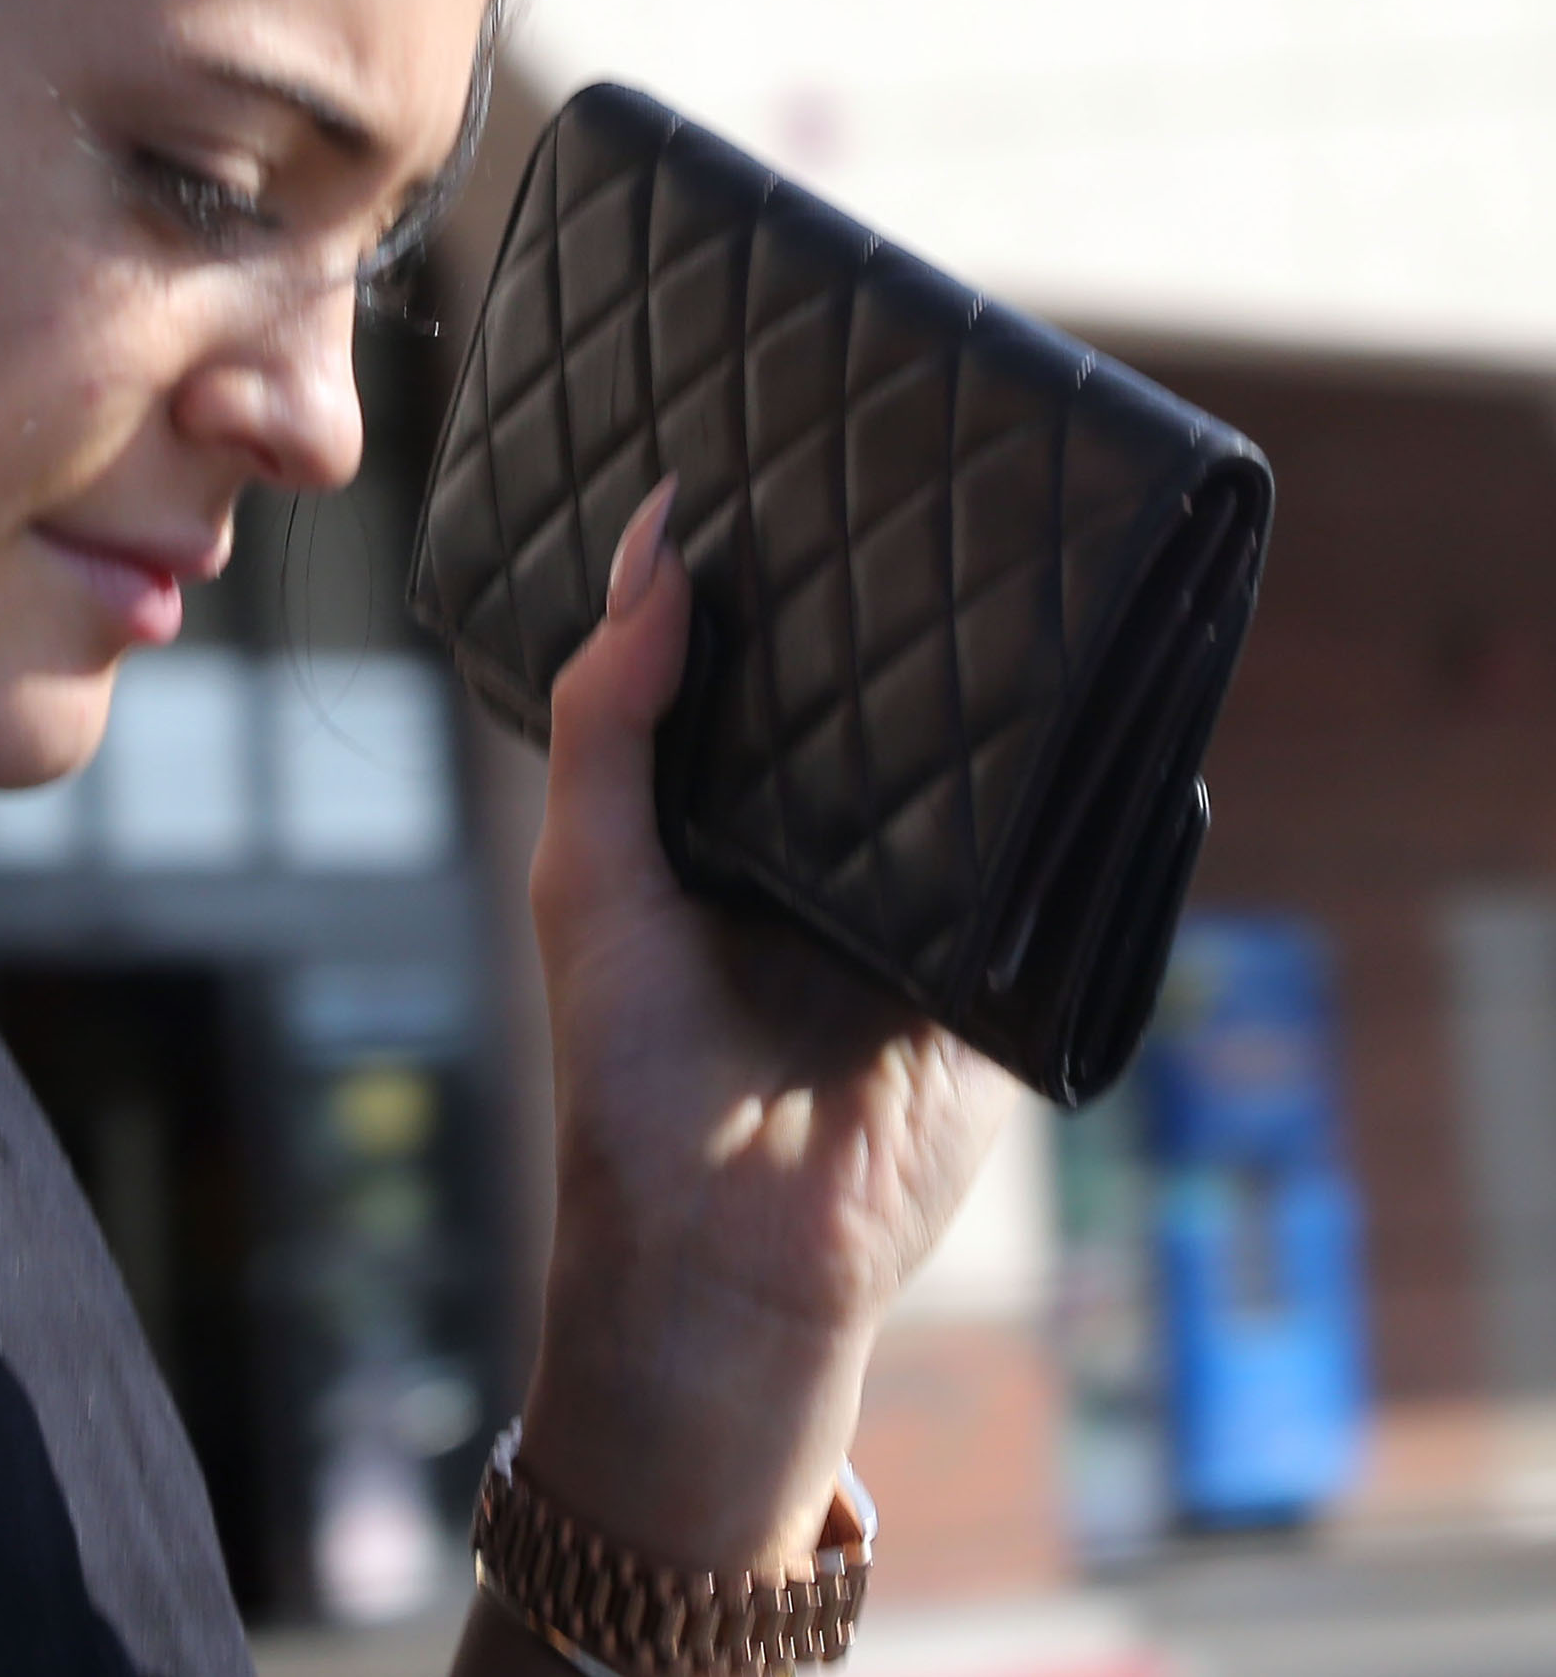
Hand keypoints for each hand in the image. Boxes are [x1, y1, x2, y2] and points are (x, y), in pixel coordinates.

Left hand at [516, 477, 1020, 1572]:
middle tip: (941, 475)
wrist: (727, 1254)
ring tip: (1034, 557)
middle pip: (889, 704)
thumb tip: (654, 548)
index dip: (788, 577)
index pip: (774, 669)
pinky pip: (1065, 869)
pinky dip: (1089, 804)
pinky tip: (1114, 705)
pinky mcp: (1009, 968)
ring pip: (986, 770)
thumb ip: (610, 718)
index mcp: (733, 817)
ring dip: (1010, 693)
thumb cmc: (630, 1067)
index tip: (803, 449)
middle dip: (913, 613)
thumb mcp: (589, 874)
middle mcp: (835, 845)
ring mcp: (930, 903)